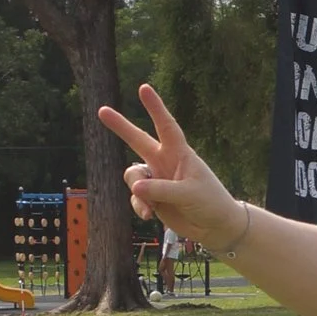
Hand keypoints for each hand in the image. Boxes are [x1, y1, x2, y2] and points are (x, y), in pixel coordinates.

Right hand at [96, 81, 248, 252]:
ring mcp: (157, 179)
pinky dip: (139, 207)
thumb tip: (135, 187)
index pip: (166, 126)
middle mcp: (165, 162)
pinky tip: (149, 216)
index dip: (155, 107)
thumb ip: (161, 190)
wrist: (214, 227)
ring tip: (150, 208)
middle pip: (138, 140)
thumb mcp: (188, 194)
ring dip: (137, 191)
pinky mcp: (152, 197)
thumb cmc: (210, 203)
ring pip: (133, 176)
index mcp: (180, 154)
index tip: (143, 88)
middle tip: (101, 110)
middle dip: (121, 126)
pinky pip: (136, 198)